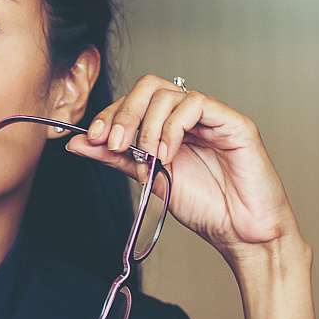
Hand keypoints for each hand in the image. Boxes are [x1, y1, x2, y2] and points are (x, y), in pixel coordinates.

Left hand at [68, 75, 300, 264]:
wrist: (241, 232)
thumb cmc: (206, 207)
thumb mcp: (150, 180)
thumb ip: (117, 158)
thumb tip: (77, 143)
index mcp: (171, 126)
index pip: (135, 101)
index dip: (110, 114)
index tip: (93, 139)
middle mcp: (190, 116)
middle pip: (150, 86)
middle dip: (124, 113)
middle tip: (113, 143)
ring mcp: (213, 116)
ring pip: (169, 94)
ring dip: (148, 126)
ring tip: (149, 158)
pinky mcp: (234, 122)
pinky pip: (196, 104)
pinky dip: (173, 127)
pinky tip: (169, 154)